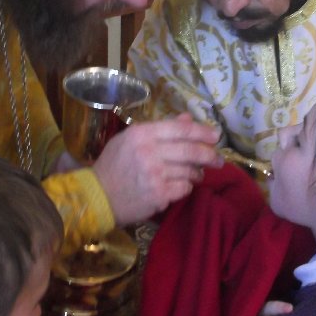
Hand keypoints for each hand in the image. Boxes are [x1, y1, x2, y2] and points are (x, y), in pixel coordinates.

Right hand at [93, 114, 222, 224]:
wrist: (96, 196)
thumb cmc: (113, 165)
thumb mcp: (131, 139)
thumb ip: (160, 129)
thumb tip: (187, 119)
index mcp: (142, 134)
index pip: (181, 129)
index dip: (202, 132)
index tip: (215, 136)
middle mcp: (150, 152)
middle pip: (191, 150)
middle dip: (210, 155)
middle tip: (218, 159)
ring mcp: (155, 175)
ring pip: (190, 171)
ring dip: (197, 173)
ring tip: (196, 174)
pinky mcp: (159, 195)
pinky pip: (184, 188)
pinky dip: (186, 187)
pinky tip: (179, 186)